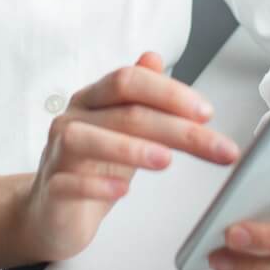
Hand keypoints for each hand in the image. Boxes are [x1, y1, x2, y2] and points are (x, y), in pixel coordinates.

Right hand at [19, 50, 241, 262]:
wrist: (51, 211)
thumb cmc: (92, 166)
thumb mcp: (122, 129)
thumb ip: (140, 96)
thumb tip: (155, 58)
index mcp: (93, 99)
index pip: (129, 82)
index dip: (169, 93)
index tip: (207, 113)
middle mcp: (73, 118)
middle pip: (125, 112)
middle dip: (177, 128)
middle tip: (217, 147)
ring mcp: (58, 153)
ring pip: (88, 140)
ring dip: (131, 149)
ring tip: (166, 161)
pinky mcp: (51, 189)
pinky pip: (68, 182)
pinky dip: (97, 185)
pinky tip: (122, 189)